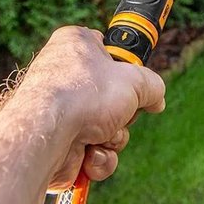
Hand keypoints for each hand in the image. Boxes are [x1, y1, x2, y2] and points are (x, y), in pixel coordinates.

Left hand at [13, 26, 165, 189]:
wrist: (46, 135)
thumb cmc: (84, 94)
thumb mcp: (134, 81)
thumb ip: (152, 85)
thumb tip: (156, 99)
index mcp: (76, 45)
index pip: (107, 51)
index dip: (125, 67)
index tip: (137, 78)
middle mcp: (63, 76)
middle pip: (113, 97)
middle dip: (123, 114)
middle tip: (120, 112)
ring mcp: (59, 113)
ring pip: (107, 129)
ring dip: (113, 138)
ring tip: (101, 136)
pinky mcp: (58, 145)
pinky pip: (92, 153)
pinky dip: (98, 158)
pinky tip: (90, 155)